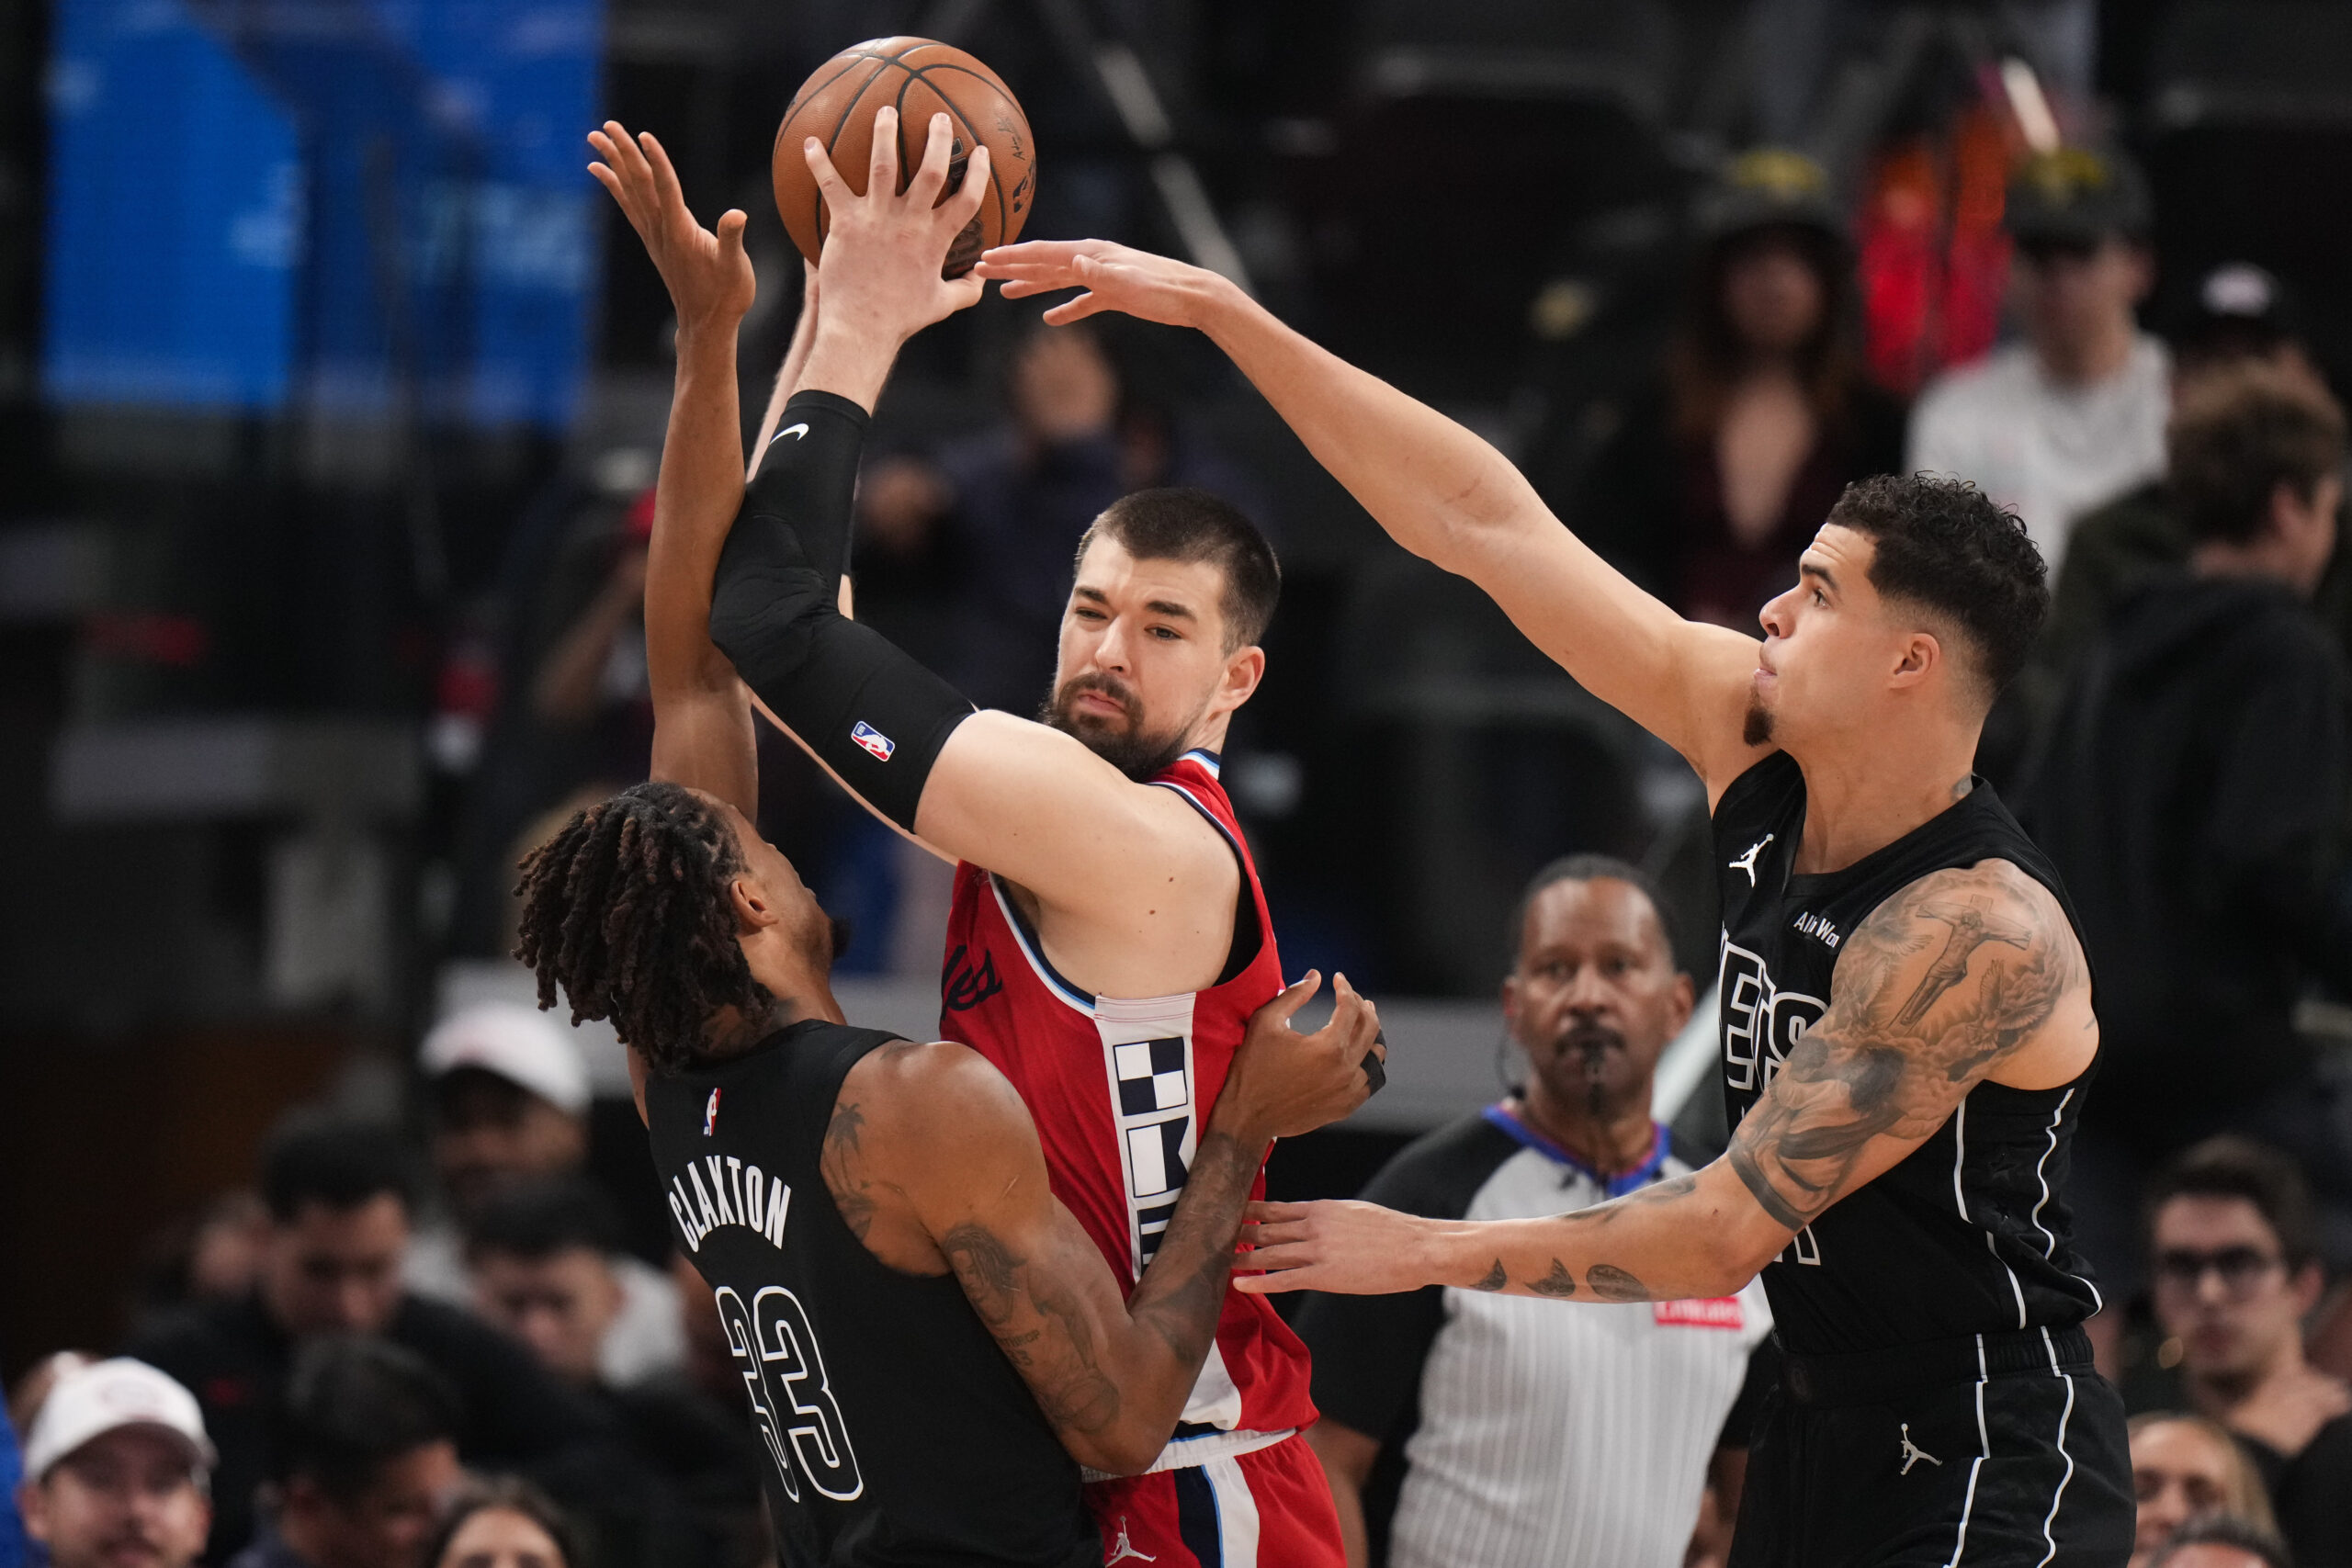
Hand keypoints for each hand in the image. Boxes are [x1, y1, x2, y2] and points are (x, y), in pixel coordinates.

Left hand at [587, 122, 753, 336]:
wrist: (706, 324)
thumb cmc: (726, 296)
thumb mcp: (736, 269)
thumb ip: (732, 240)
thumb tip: (736, 215)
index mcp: (681, 232)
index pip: (665, 188)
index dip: (655, 161)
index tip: (643, 135)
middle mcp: (661, 230)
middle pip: (638, 184)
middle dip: (623, 153)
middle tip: (607, 126)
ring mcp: (653, 235)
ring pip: (629, 191)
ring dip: (612, 163)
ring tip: (595, 138)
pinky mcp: (653, 241)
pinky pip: (628, 206)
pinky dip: (613, 186)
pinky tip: (601, 171)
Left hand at [804, 107, 990, 350]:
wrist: (861, 329)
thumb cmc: (901, 319)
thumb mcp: (940, 305)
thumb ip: (965, 291)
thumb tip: (980, 281)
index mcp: (936, 239)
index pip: (967, 198)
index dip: (978, 173)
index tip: (981, 152)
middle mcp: (910, 223)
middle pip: (931, 170)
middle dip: (938, 139)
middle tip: (939, 117)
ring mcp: (877, 219)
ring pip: (884, 165)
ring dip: (885, 134)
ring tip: (885, 111)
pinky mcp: (846, 223)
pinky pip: (831, 185)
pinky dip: (818, 163)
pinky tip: (809, 142)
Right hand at [975, 240, 1237, 330]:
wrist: (1195, 297)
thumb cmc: (1165, 289)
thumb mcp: (1129, 282)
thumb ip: (1099, 272)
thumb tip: (1073, 259)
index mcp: (1092, 254)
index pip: (1043, 254)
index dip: (1012, 257)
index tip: (984, 259)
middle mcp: (1093, 260)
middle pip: (1044, 263)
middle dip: (1012, 267)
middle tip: (980, 271)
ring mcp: (1103, 276)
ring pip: (1059, 281)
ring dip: (1032, 286)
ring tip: (1005, 293)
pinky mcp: (1115, 295)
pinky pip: (1082, 301)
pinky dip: (1065, 309)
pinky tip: (1051, 320)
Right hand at [1214, 971, 1383, 1145]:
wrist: (1248, 1117)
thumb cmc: (1252, 1068)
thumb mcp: (1266, 1023)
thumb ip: (1294, 995)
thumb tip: (1316, 975)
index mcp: (1329, 1047)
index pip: (1350, 1007)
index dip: (1345, 987)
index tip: (1337, 978)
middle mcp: (1346, 1069)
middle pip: (1371, 1028)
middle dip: (1362, 1006)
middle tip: (1352, 996)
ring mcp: (1349, 1091)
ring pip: (1376, 1056)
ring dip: (1371, 1034)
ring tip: (1361, 1022)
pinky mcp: (1345, 1107)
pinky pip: (1370, 1081)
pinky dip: (1367, 1064)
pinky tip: (1358, 1055)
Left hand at [1234, 1198, 1436, 1294]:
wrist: (1417, 1247)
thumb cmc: (1394, 1232)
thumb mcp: (1356, 1212)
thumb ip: (1330, 1217)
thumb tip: (1314, 1221)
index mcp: (1323, 1208)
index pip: (1277, 1209)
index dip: (1251, 1213)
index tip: (1232, 1214)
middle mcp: (1314, 1226)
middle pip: (1267, 1230)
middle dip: (1240, 1234)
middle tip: (1215, 1238)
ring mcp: (1318, 1250)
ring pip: (1270, 1253)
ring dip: (1243, 1257)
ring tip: (1221, 1261)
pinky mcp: (1325, 1275)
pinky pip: (1284, 1279)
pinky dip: (1259, 1282)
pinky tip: (1240, 1283)